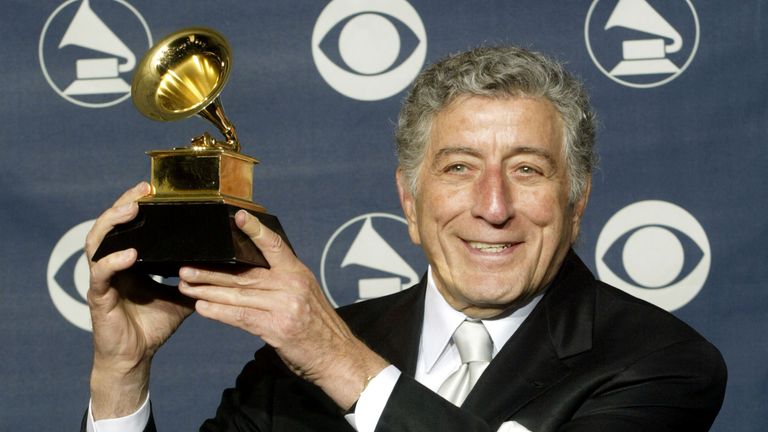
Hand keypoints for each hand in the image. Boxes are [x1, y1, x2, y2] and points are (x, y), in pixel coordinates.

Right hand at [85, 182, 194, 418]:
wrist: (135, 357)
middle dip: (123, 204)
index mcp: (130, 260)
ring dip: (113, 224)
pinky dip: (114, 262)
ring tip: (131, 210)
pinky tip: (130, 254)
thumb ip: (197, 279)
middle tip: (142, 190)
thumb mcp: (182, 297)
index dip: (136, 204)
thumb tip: (226, 264)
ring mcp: (103, 279)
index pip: (129, 225)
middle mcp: (112, 264)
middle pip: (110, 225)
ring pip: (97, 243)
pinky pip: (101, 274)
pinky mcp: (99, 297)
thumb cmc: (153, 325)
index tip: (153, 188)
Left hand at [178, 210, 388, 408]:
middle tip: (185, 269)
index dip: (256, 231)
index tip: (239, 217)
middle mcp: (292, 285)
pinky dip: (219, 312)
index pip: (275, 245)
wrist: (336, 356)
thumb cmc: (317, 327)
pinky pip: (241, 316)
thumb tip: (249, 273)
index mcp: (298, 272)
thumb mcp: (305, 294)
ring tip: (186, 287)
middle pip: (244, 274)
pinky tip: (202, 308)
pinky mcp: (277, 327)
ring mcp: (285, 305)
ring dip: (207, 291)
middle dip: (211, 272)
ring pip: (238, 294)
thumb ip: (281, 282)